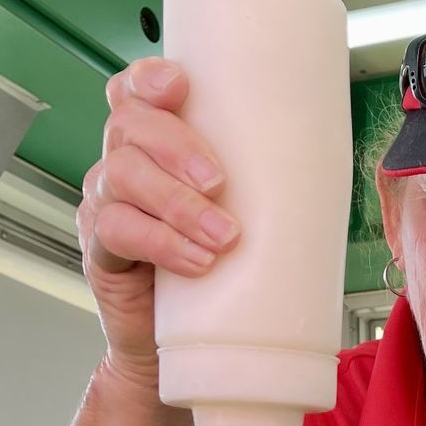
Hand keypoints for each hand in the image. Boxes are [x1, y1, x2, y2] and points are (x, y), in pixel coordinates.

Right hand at [77, 57, 243, 386]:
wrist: (192, 345)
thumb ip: (262, 183)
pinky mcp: (100, 251)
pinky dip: (161, 243)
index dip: (148, 80)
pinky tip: (195, 260)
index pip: (134, 94)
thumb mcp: (245, 215)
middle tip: (220, 183)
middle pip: (129, 126)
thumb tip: (325, 162)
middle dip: (177, 147)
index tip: (180, 86)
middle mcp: (123, 166)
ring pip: (123, 176)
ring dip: (178, 202)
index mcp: (154, 145)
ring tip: (222, 235)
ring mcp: (105, 206)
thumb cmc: (221, 272)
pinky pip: (116, 231)